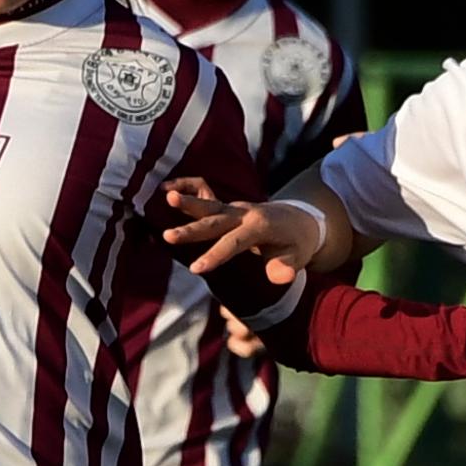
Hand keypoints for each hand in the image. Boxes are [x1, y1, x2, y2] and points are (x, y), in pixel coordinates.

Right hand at [162, 184, 341, 284]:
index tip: (196, 269)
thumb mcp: (298, 257)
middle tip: (168, 236)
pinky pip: (205, 196)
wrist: (299, 219)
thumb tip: (280, 277)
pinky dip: (187, 189)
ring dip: (187, 202)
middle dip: (192, 230)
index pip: (234, 243)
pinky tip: (165, 188)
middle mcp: (245, 213)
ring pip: (208, 205)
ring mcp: (235, 208)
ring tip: (166, 197)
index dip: (215, 255)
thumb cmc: (297, 243)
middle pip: (215, 221)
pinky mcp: (227, 207)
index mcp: (261, 226)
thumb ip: (286, 267)